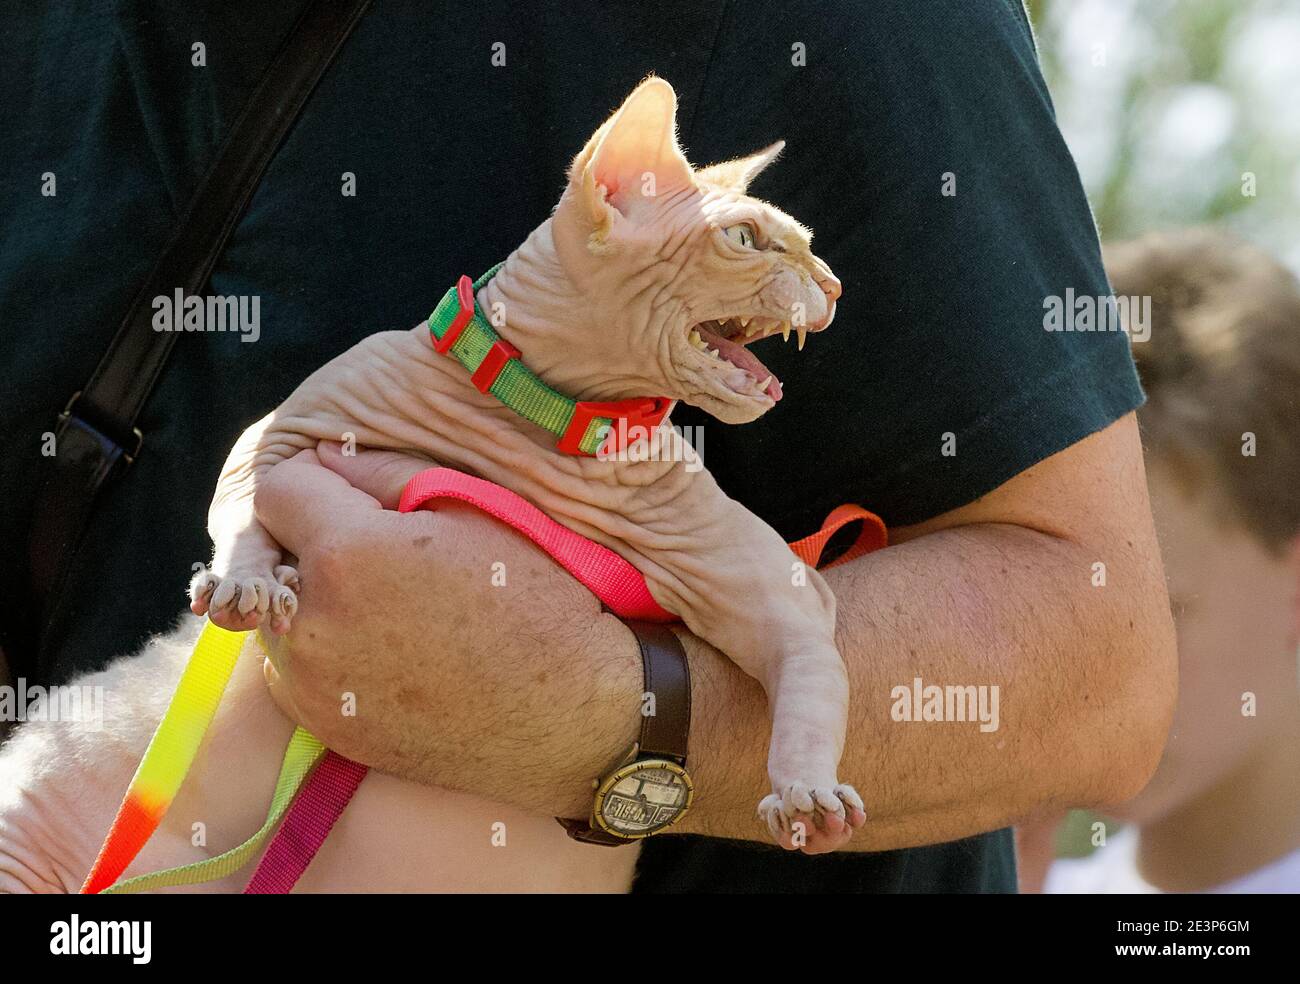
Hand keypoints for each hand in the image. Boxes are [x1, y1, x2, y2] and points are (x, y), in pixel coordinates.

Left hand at [252, 441, 641, 809]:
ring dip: (317, 603)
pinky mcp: (326, 729)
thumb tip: (323, 456)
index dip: (319, 485)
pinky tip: (389, 657)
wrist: (568, 711)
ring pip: (282, 617)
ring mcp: (313, 686)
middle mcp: (311, 624)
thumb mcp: (470, 512)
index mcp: (346, 554)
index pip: (278, 491)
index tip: (355, 498)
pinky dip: (327, 657)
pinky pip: (297, 674)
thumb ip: (383, 475)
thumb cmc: (533, 599)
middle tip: (383, 558)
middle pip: (271, 557)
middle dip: (314, 545)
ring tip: (391, 612)